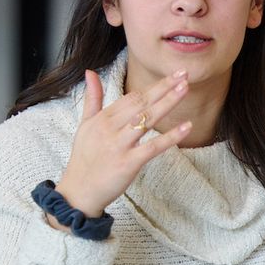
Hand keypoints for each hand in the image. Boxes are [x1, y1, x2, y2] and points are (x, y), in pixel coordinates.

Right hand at [54, 69, 192, 218]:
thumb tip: (90, 72)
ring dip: (168, 103)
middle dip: (164, 87)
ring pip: (147, 119)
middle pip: (141, 103)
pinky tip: (186, 126)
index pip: (132, 97)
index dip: (153, 86)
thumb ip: (92, 98)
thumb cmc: (84, 158)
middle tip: (183, 74)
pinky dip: (171, 137)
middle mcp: (110, 129)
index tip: (172, 75)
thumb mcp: (84, 125)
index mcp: (102, 118)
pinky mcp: (128, 163)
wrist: (78, 192)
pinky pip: (153, 147)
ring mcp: (119, 146)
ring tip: (185, 89)